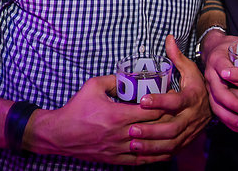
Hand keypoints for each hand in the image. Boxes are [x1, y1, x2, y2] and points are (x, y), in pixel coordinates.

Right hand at [25, 75, 166, 165]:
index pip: (152, 110)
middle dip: (168, 119)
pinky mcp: (115, 159)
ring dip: (163, 138)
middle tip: (178, 111)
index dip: (166, 103)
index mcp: (118, 115)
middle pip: (155, 127)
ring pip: (150, 146)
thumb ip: (115, 80)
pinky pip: (139, 160)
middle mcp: (121, 134)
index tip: (172, 97)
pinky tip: (161, 149)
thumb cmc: (76, 109)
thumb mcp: (94, 86)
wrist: (59, 134)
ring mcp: (118, 149)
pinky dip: (152, 156)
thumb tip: (130, 76)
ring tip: (173, 130)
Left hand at [129, 35, 211, 156]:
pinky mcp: (186, 142)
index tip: (143, 100)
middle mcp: (192, 117)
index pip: (176, 101)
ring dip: (151, 145)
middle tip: (132, 128)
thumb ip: (177, 56)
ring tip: (132, 142)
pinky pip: (171, 152)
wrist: (217, 104)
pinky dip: (155, 155)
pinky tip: (139, 155)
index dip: (160, 101)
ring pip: (171, 143)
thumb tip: (168, 38)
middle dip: (152, 130)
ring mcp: (190, 132)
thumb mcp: (191, 69)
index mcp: (192, 97)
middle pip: (172, 127)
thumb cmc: (197, 85)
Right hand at [202, 32, 237, 132]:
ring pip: (217, 106)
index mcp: (218, 59)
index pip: (226, 71)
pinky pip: (218, 112)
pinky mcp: (212, 97)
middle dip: (234, 104)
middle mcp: (211, 75)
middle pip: (219, 92)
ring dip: (230, 117)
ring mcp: (209, 87)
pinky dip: (229, 122)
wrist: (215, 50)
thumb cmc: (234, 47)